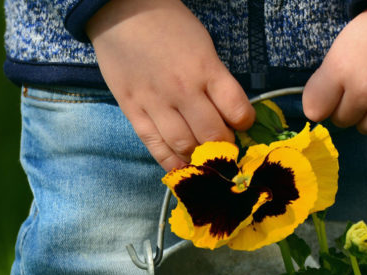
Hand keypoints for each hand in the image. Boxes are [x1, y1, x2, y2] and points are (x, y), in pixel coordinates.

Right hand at [87, 0, 254, 170]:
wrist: (121, 11)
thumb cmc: (169, 25)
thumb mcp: (204, 46)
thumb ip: (216, 79)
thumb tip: (229, 113)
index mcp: (205, 69)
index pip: (237, 110)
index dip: (245, 123)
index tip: (242, 124)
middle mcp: (183, 89)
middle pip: (213, 135)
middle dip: (225, 147)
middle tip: (225, 146)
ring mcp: (155, 102)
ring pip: (185, 145)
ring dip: (200, 157)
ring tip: (205, 157)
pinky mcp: (133, 110)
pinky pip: (154, 145)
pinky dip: (170, 162)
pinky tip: (182, 167)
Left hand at [302, 3, 366, 140]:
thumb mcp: (339, 51)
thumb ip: (321, 86)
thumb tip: (315, 116)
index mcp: (341, 70)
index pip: (315, 110)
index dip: (325, 101)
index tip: (337, 91)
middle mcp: (365, 91)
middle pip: (343, 121)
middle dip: (350, 107)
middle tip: (366, 84)